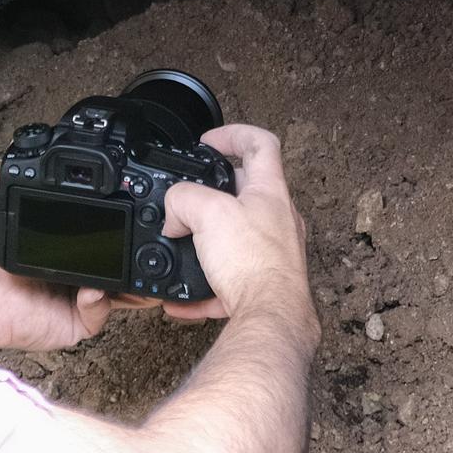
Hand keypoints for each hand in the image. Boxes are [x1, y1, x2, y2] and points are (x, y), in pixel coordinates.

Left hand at [0, 181, 157, 354]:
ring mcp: (81, 299)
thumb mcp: (9, 201)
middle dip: (138, 259)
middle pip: (125, 267)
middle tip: (146, 246)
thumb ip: (24, 172)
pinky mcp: (75, 322)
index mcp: (72, 246)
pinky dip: (99, 303)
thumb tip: (34, 143)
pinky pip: (100, 315)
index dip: (125, 231)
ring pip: (122, 295)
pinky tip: (90, 289)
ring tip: (135, 272)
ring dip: (132, 285)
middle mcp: (81, 272)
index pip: (109, 238)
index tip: (136, 217)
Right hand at [160, 124, 313, 326]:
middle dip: (214, 194)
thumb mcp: (207, 213)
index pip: (261, 144)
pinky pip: (229, 281)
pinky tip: (182, 298)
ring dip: (208, 242)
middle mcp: (278, 220)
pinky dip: (204, 287)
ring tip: (185, 247)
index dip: (233, 134)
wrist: (269, 317)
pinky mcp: (263, 286)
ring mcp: (274, 254)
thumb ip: (183, 200)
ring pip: (237, 239)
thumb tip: (174, 212)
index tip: (209, 142)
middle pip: (247, 193)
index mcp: (270, 192)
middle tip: (191, 199)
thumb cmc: (254, 263)